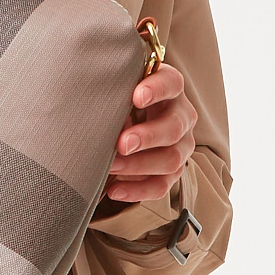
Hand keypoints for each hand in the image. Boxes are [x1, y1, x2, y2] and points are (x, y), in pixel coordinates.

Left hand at [106, 63, 197, 202]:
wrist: (125, 122)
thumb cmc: (120, 100)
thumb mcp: (117, 91)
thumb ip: (112, 95)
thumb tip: (93, 110)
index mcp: (170, 89)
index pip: (171, 83)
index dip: (157, 89)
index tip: (136, 97)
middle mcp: (181, 116)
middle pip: (174, 127)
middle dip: (147, 137)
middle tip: (122, 143)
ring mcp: (181, 145)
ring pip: (171, 160)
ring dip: (138, 165)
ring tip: (111, 166)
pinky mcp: (172, 172)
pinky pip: (161, 186)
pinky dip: (137, 190)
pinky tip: (114, 190)